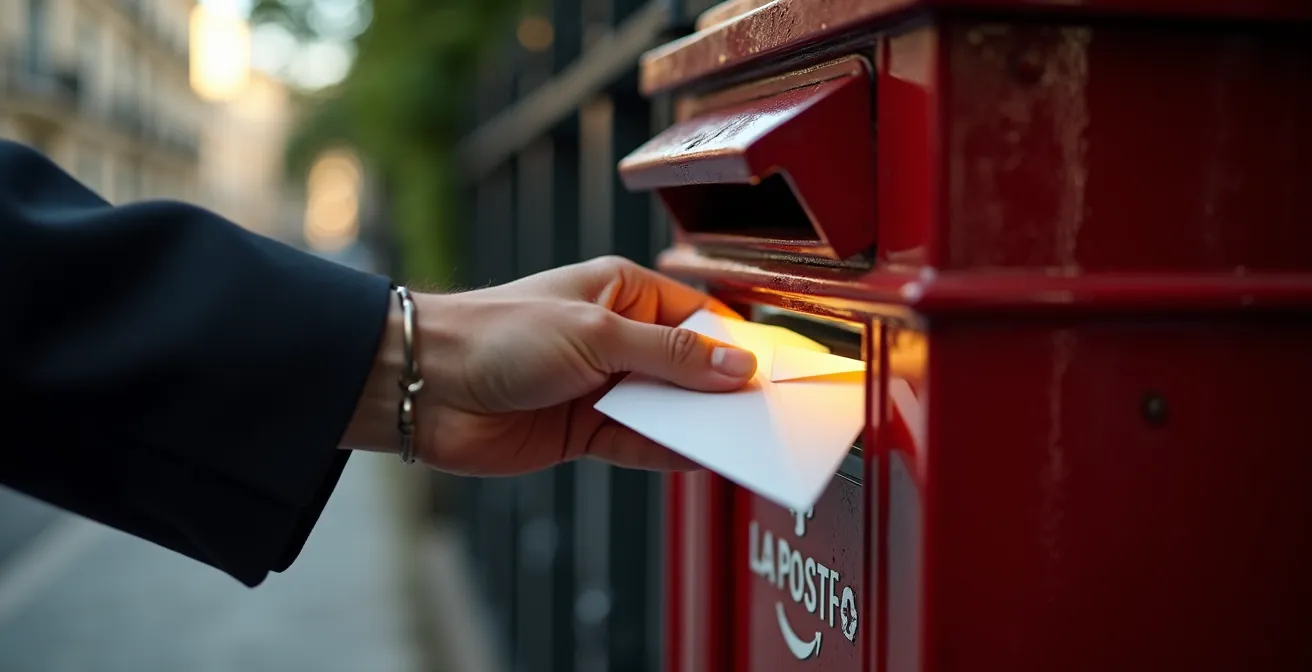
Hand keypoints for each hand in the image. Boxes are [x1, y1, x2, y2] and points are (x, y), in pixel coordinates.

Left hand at [342, 256, 757, 474]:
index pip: (698, 319)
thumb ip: (668, 356)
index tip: (774, 370)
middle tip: (767, 413)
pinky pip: (640, 444)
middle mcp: (616, 339)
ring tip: (744, 442)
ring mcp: (601, 387)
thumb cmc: (494, 333)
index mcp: (622, 293)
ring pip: (668, 409)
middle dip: (722, 390)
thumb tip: (732, 366)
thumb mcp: (594, 335)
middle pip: (688, 368)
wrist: (422, 384)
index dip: (736, 345)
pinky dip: (669, 453)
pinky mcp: (583, 431)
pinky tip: (701, 460)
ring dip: (698, 426)